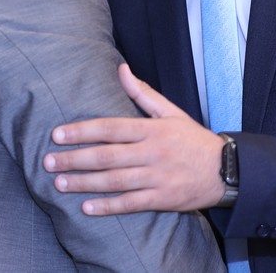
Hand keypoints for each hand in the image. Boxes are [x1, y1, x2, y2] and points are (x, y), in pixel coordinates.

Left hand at [43, 64, 224, 214]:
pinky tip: (86, 207)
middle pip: (107, 156)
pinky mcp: (163, 199)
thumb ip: (143, 93)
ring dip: (84, 183)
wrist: (227, 170)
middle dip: (75, 159)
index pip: (110, 128)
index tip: (57, 134)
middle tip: (48, 161)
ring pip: (115, 181)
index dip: (82, 131)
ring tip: (59, 183)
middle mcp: (152, 153)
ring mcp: (157, 177)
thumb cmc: (193, 139)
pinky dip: (108, 206)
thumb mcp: (171, 111)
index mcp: (152, 129)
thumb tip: (121, 69)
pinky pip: (131, 204)